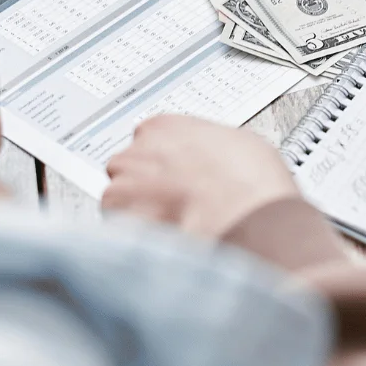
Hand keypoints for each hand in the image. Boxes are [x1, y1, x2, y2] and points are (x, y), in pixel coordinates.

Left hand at [103, 115, 300, 238]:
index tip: (172, 179)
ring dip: (136, 211)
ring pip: (118, 196)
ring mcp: (124, 179)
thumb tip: (214, 161)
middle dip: (143, 187)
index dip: (160, 165)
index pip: (147, 143)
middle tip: (169, 206)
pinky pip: (117, 224)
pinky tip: (160, 238)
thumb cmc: (248, 181)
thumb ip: (209, 149)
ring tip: (167, 226)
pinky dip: (133, 234)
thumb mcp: (237, 145)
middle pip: (127, 168)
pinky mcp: (118, 213)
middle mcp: (139, 148)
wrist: (239, 213)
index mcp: (165, 127)